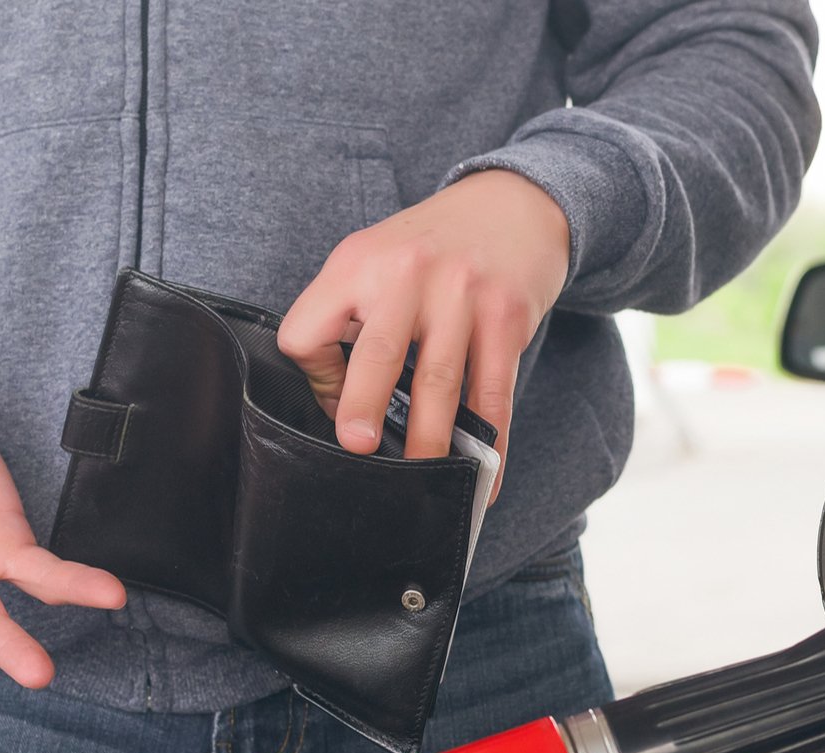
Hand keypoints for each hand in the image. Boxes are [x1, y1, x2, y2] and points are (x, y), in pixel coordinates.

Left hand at [278, 168, 570, 498]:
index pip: (310, 329)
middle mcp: (407, 273)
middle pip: (377, 353)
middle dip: (364, 407)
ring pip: (438, 381)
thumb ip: (349, 316)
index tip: (333, 397)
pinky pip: (494, 391)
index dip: (314, 374)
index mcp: (358, 262)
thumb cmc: (434, 246)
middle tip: (358, 448)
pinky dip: (490, 439)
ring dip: (430, 439)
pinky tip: (485, 471)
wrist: (514, 204)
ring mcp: (462, 294)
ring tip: (422, 476)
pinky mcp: (507, 315)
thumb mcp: (376, 259)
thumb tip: (338, 401)